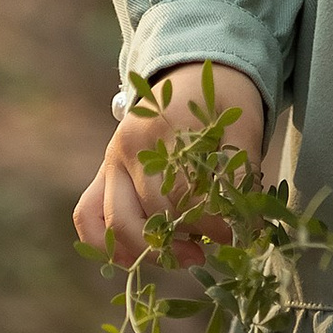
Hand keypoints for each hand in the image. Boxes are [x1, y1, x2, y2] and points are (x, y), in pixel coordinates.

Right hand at [72, 63, 266, 266]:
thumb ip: (241, 170)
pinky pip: (87, 215)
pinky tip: (138, 260)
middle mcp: (130, 144)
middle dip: (189, 236)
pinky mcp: (103, 172)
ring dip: (154, 250)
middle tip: (220, 242)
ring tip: (191, 255)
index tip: (238, 233)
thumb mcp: (240, 124)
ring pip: (119, 222)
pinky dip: (107, 245)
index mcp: (164, 126)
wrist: (190, 72)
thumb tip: (245, 226)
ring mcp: (111, 159)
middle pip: (154, 212)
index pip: (184, 194)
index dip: (213, 223)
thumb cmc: (218, 100)